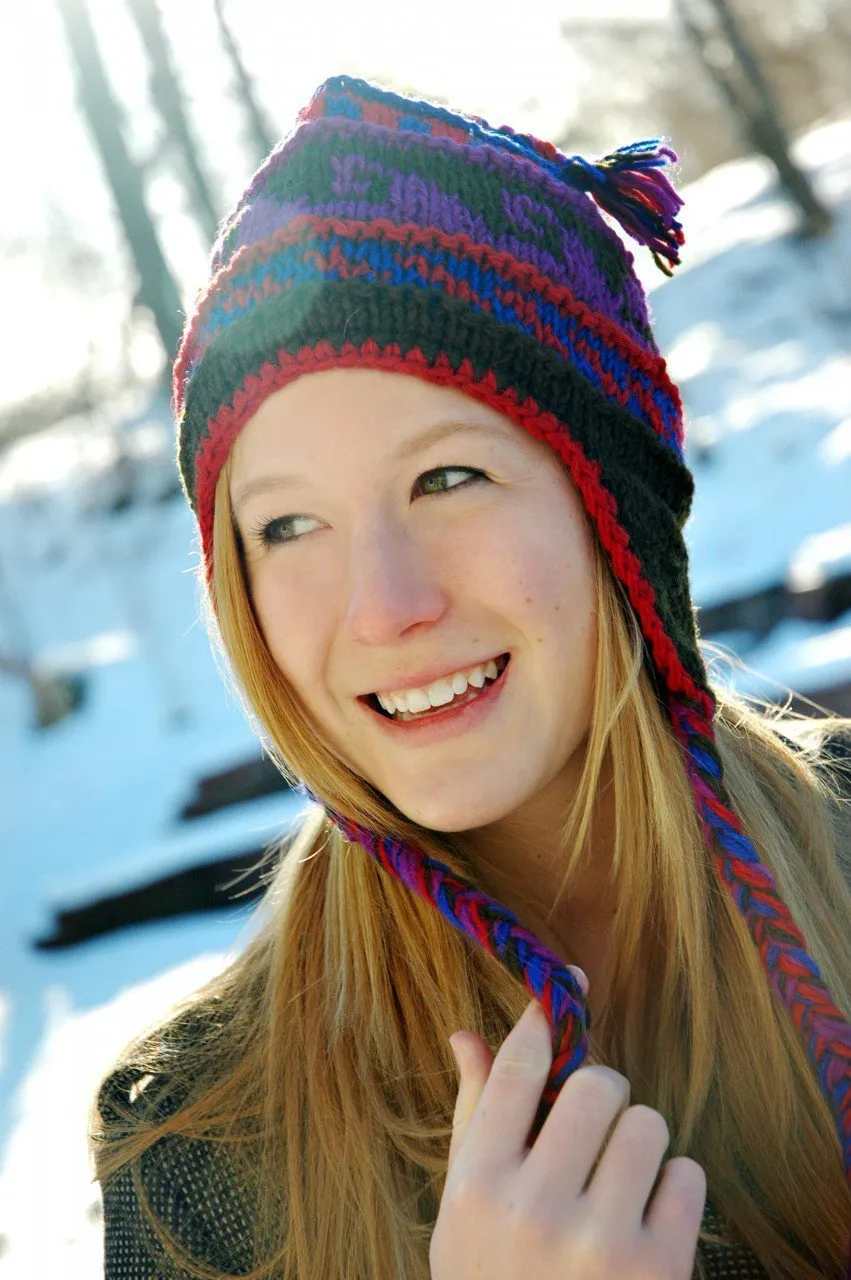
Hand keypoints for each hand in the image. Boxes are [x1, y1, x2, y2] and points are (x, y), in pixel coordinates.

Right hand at [431, 978, 705, 1278]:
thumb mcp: (463, 1211)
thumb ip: (472, 1119)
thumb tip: (466, 1034)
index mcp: (479, 1187)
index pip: (519, 1071)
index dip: (545, 1019)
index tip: (565, 993)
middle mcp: (536, 1210)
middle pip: (597, 1084)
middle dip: (602, 1093)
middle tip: (593, 1124)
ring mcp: (600, 1243)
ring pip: (647, 1124)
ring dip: (638, 1142)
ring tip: (617, 1181)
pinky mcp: (658, 1270)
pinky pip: (688, 1175)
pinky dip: (673, 1189)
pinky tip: (645, 1220)